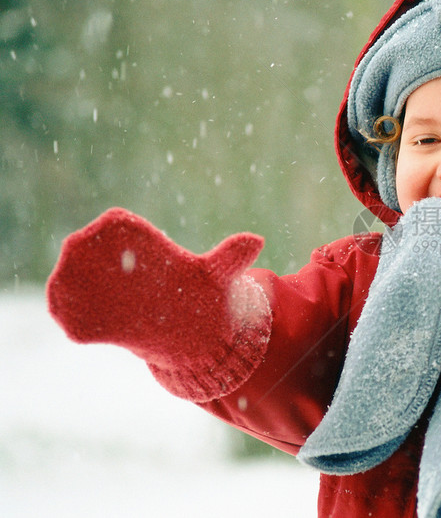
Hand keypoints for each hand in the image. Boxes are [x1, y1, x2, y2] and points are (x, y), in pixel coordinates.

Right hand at [47, 208, 271, 400]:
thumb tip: (258, 240)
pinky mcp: (69, 312)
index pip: (115, 224)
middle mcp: (91, 248)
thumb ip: (230, 258)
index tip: (154, 264)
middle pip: (82, 252)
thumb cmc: (191, 290)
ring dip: (92, 299)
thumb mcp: (213, 276)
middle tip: (139, 296)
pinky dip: (84, 323)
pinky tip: (112, 331)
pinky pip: (68, 317)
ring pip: (70, 284)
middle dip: (104, 273)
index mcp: (126, 228)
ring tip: (127, 314)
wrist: (173, 326)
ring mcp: (74, 280)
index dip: (130, 243)